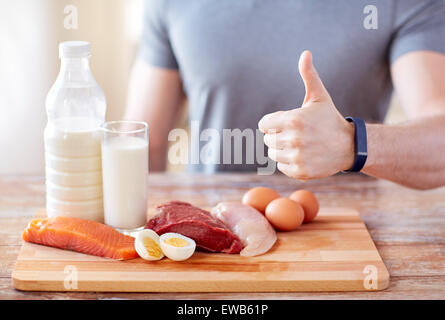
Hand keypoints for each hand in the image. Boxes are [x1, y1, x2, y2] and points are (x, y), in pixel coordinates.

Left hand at [258, 50, 354, 179]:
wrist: (349, 146)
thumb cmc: (329, 119)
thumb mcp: (319, 97)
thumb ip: (308, 76)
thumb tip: (305, 53)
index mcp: (293, 119)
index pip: (264, 124)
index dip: (273, 122)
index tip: (287, 122)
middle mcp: (293, 139)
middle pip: (268, 139)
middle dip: (278, 135)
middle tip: (296, 134)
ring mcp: (296, 157)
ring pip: (273, 153)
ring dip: (282, 149)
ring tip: (300, 145)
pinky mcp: (299, 171)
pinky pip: (281, 166)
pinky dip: (288, 162)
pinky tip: (303, 155)